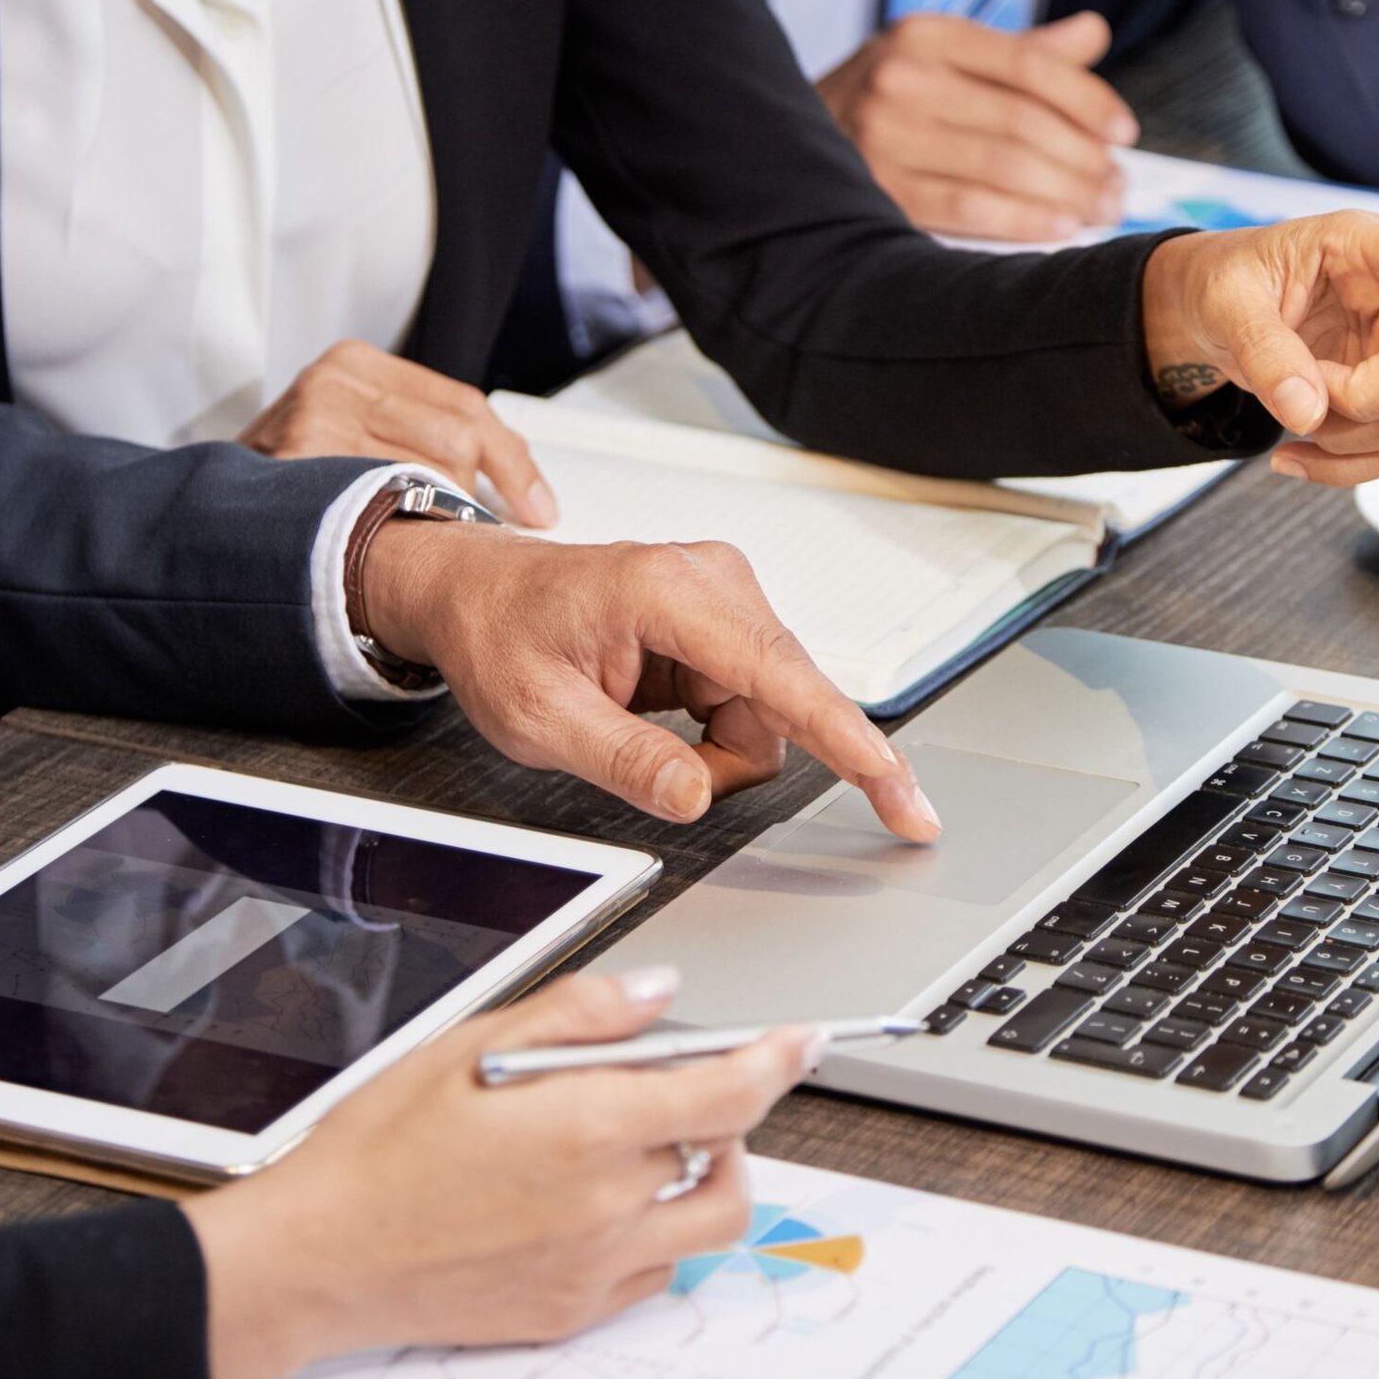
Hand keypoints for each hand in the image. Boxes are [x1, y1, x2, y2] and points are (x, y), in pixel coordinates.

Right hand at [188, 968, 817, 1378]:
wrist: (322, 1256)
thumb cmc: (381, 1147)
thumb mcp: (474, 1043)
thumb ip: (582, 1014)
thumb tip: (659, 994)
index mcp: (588, 1129)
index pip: (731, 1093)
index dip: (779, 1058)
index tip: (802, 1040)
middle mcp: (608, 1206)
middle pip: (728, 1154)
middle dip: (725, 1110)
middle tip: (682, 1085)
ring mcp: (596, 1268)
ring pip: (709, 1221)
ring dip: (706, 1175)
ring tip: (652, 1144)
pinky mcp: (573, 1313)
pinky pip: (657, 1269)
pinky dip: (658, 1228)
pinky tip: (604, 1198)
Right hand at [240, 339, 557, 527]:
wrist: (207, 511)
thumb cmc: (291, 477)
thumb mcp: (354, 431)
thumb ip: (419, 434)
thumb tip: (514, 484)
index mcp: (356, 364)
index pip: (465, 407)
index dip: (513, 463)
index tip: (539, 506)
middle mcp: (335, 383)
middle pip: (454, 441)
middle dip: (477, 497)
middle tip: (483, 533)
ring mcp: (312, 423)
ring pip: (425, 477)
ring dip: (441, 520)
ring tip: (429, 542)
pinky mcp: (296, 469)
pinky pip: (382, 507)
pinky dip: (403, 533)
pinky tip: (398, 547)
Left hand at [362, 521, 941, 836]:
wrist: (476, 592)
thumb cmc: (499, 635)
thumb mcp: (538, 718)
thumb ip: (623, 760)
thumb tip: (695, 797)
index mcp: (666, 594)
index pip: (782, 678)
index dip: (850, 745)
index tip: (902, 794)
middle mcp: (712, 581)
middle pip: (782, 706)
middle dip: (729, 761)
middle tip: (651, 768)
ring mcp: (725, 596)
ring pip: (771, 713)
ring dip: (716, 751)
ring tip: (635, 733)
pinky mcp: (726, 620)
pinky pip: (753, 703)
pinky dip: (712, 732)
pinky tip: (656, 717)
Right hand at [819, 11, 1134, 241]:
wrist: (789, 144)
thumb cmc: (889, 103)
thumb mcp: (942, 59)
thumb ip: (1019, 51)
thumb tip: (1094, 32)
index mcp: (926, 34)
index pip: (1027, 64)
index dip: (1087, 100)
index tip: (1125, 133)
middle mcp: (901, 77)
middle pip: (1021, 121)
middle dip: (1084, 160)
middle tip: (1119, 188)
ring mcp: (883, 136)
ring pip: (1002, 166)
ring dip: (1066, 194)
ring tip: (1101, 211)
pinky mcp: (877, 190)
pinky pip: (969, 208)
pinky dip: (1022, 221)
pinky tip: (1058, 229)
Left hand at [1142, 213, 1378, 486]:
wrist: (1213, 316)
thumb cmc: (1228, 285)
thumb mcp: (1227, 303)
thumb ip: (1263, 350)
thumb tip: (1306, 414)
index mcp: (1365, 252)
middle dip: (1363, 398)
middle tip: (1302, 387)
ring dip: (1342, 439)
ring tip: (1290, 409)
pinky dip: (1337, 469)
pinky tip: (1291, 456)